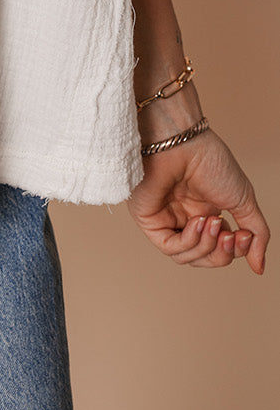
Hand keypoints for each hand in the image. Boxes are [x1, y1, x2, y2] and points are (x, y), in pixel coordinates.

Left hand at [126, 128, 268, 273]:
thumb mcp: (242, 200)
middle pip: (204, 258)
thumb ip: (256, 234)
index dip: (235, 250)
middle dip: (221, 253)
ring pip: (187, 257)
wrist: (183, 142)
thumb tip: (259, 267)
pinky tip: (198, 222)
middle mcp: (185, 218)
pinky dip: (189, 242)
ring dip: (207, 246)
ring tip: (214, 222)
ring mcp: (166, 219)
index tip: (245, 235)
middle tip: (230, 235)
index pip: (220, 249)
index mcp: (206, 212)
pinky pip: (170, 248)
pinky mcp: (149, 220)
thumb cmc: (209, 160)